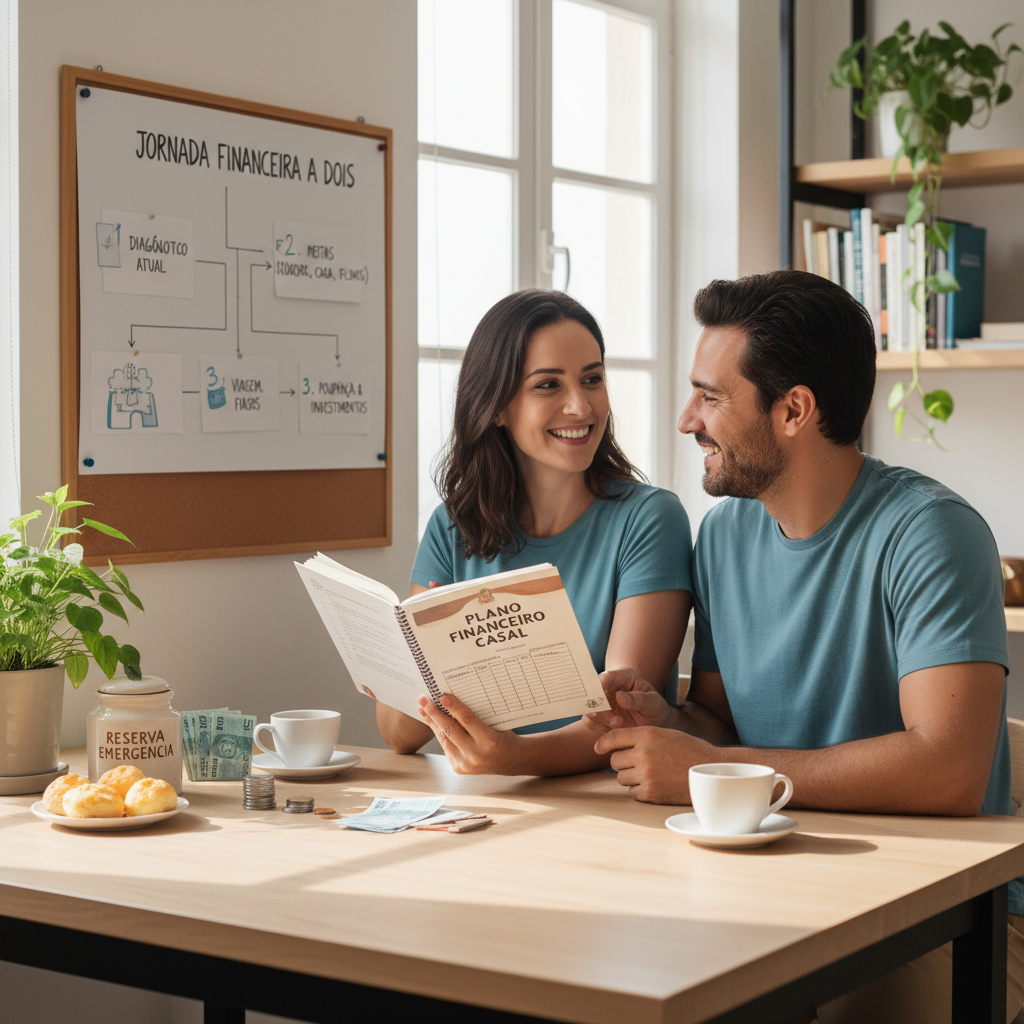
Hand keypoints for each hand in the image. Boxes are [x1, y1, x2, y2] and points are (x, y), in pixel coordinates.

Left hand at [417, 693, 520, 774]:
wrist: (511, 761)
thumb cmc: (504, 736)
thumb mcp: (496, 724)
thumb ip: (477, 716)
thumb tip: (454, 699)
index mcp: (489, 741)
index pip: (468, 720)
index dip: (454, 707)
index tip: (442, 695)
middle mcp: (476, 754)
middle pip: (450, 730)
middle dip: (434, 713)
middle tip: (423, 699)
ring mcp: (465, 764)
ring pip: (444, 739)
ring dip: (432, 722)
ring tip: (422, 708)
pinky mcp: (458, 768)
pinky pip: (446, 747)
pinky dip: (439, 733)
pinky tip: (432, 722)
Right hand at [583, 668, 679, 734]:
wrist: (657, 726)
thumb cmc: (656, 708)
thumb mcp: (653, 703)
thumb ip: (638, 699)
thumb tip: (619, 696)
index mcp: (623, 678)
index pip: (607, 677)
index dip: (601, 683)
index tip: (602, 691)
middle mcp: (609, 689)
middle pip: (593, 691)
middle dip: (595, 701)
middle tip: (604, 710)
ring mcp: (604, 704)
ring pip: (590, 707)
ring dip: (599, 716)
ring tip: (618, 723)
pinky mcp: (601, 720)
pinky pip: (590, 722)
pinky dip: (596, 726)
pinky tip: (613, 729)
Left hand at [594, 726, 715, 803]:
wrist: (710, 772)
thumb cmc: (689, 750)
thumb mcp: (665, 734)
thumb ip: (642, 738)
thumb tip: (617, 745)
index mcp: (647, 735)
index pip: (614, 737)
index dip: (603, 743)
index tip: (597, 748)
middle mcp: (643, 753)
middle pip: (615, 760)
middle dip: (623, 763)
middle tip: (637, 764)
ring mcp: (646, 774)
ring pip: (621, 778)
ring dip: (631, 777)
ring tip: (650, 774)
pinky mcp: (651, 793)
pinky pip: (632, 792)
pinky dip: (640, 790)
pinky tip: (654, 785)